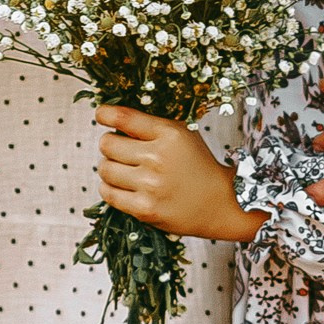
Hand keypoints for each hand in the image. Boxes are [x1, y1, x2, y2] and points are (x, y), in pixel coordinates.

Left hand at [96, 106, 261, 240]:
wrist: (221, 203)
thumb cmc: (199, 166)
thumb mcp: (182, 135)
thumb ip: (151, 126)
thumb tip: (112, 120)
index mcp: (169, 134)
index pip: (123, 117)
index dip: (105, 114)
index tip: (102, 115)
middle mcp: (158, 158)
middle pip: (107, 144)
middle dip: (110, 145)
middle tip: (121, 150)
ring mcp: (150, 185)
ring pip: (104, 169)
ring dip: (109, 168)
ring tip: (123, 170)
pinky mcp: (145, 209)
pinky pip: (108, 194)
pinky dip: (109, 188)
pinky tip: (121, 186)